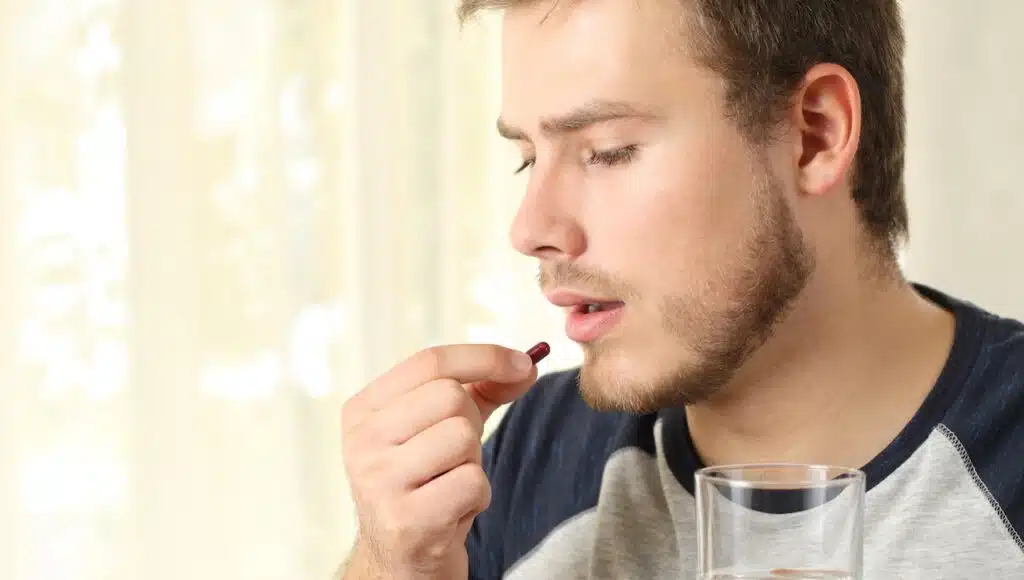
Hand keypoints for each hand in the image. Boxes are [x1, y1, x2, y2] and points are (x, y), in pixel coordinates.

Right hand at [341, 344, 542, 579]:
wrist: (401, 562)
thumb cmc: (427, 485)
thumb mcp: (441, 429)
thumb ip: (480, 390)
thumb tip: (526, 363)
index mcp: (363, 411)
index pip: (430, 361)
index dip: (485, 357)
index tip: (522, 364)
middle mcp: (362, 442)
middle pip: (450, 396)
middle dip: (472, 424)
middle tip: (456, 456)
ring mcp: (378, 482)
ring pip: (462, 437)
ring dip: (473, 463)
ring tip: (450, 485)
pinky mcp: (405, 521)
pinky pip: (472, 483)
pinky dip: (477, 497)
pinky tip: (453, 510)